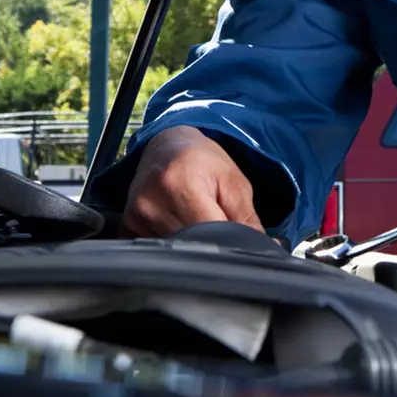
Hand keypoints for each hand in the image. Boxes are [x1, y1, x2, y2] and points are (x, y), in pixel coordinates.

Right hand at [121, 125, 262, 236]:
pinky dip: (171, 246)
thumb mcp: (233, 183)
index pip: (208, 233)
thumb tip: (269, 249)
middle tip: (217, 226)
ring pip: (174, 251)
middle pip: (190, 246)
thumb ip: (249, 219)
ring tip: (196, 220)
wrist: (167, 144)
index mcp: (180, 184)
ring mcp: (135, 215)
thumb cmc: (202, 160)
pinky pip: (155, 250)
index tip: (239, 243)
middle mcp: (151, 201)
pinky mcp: (128, 225)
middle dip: (210, 244)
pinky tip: (178, 227)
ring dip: (190, 246)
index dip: (228, 242)